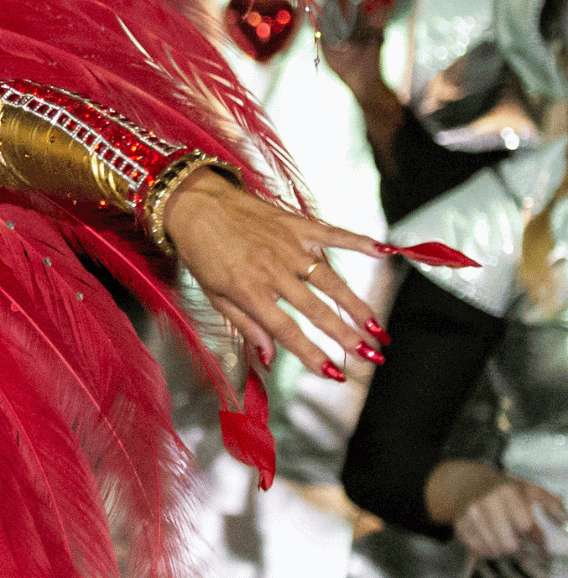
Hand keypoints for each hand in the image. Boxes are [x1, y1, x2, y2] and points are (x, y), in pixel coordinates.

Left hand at [162, 169, 384, 379]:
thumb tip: (269, 359)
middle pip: (316, 309)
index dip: (311, 354)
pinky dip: (359, 242)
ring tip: (377, 328)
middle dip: (346, 336)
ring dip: (357, 305)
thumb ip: (246, 325)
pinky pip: (333, 235)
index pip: (287, 330)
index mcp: (249, 290)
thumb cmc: (201, 252)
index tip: (333, 374)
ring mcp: (288, 246)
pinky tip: (384, 252)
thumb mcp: (214, 294)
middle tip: (370, 356)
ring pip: (331, 280)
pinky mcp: (297, 225)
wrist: (195, 204)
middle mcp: (272, 269)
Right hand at [454, 474, 564, 559]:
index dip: (534, 537)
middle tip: (522, 548)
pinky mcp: (459, 525)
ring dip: (503, 552)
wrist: (467, 483)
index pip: (525, 526)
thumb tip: (562, 520)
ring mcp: (469, 514)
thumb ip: (550, 503)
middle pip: (508, 544)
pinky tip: (492, 544)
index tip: (536, 541)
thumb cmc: (504, 490)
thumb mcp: (529, 489)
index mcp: (506, 491)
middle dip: (518, 550)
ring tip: (506, 544)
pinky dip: (487, 552)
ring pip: (493, 550)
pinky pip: (478, 551)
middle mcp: (485, 502)